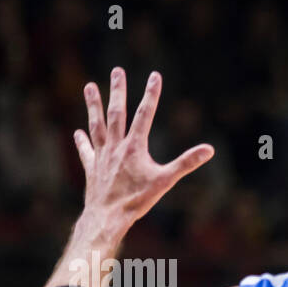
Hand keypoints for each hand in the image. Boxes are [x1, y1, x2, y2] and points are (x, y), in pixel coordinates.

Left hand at [74, 68, 213, 231]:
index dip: (151, 94)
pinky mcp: (92, 167)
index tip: (154, 76)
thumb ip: (187, 162)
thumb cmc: (138, 199)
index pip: (144, 114)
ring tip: (89, 86)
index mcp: (134, 146)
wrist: (108, 216)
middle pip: (116, 112)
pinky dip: (83, 140)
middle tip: (117, 71)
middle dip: (118, 90)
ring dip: (93, 105)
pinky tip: (78, 132)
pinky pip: (86, 150)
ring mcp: (102, 155)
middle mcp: (116, 146)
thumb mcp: (166, 180)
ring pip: (97, 124)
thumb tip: (209, 150)